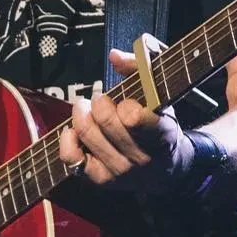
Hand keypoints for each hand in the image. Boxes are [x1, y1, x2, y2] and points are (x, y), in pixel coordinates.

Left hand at [58, 49, 193, 192]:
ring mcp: (121, 171)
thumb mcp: (161, 93)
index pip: (134, 118)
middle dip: (99, 102)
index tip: (127, 101)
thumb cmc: (161, 123)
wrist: (168, 169)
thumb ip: (141, 67)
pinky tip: (74, 129)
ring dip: (82, 114)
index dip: (125, 103)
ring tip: (86, 109)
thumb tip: (114, 56)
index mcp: (161, 135)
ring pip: (88, 135)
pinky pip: (72, 159)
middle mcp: (141, 157)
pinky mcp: (102, 180)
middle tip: (101, 99)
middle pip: (106, 121)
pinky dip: (68, 139)